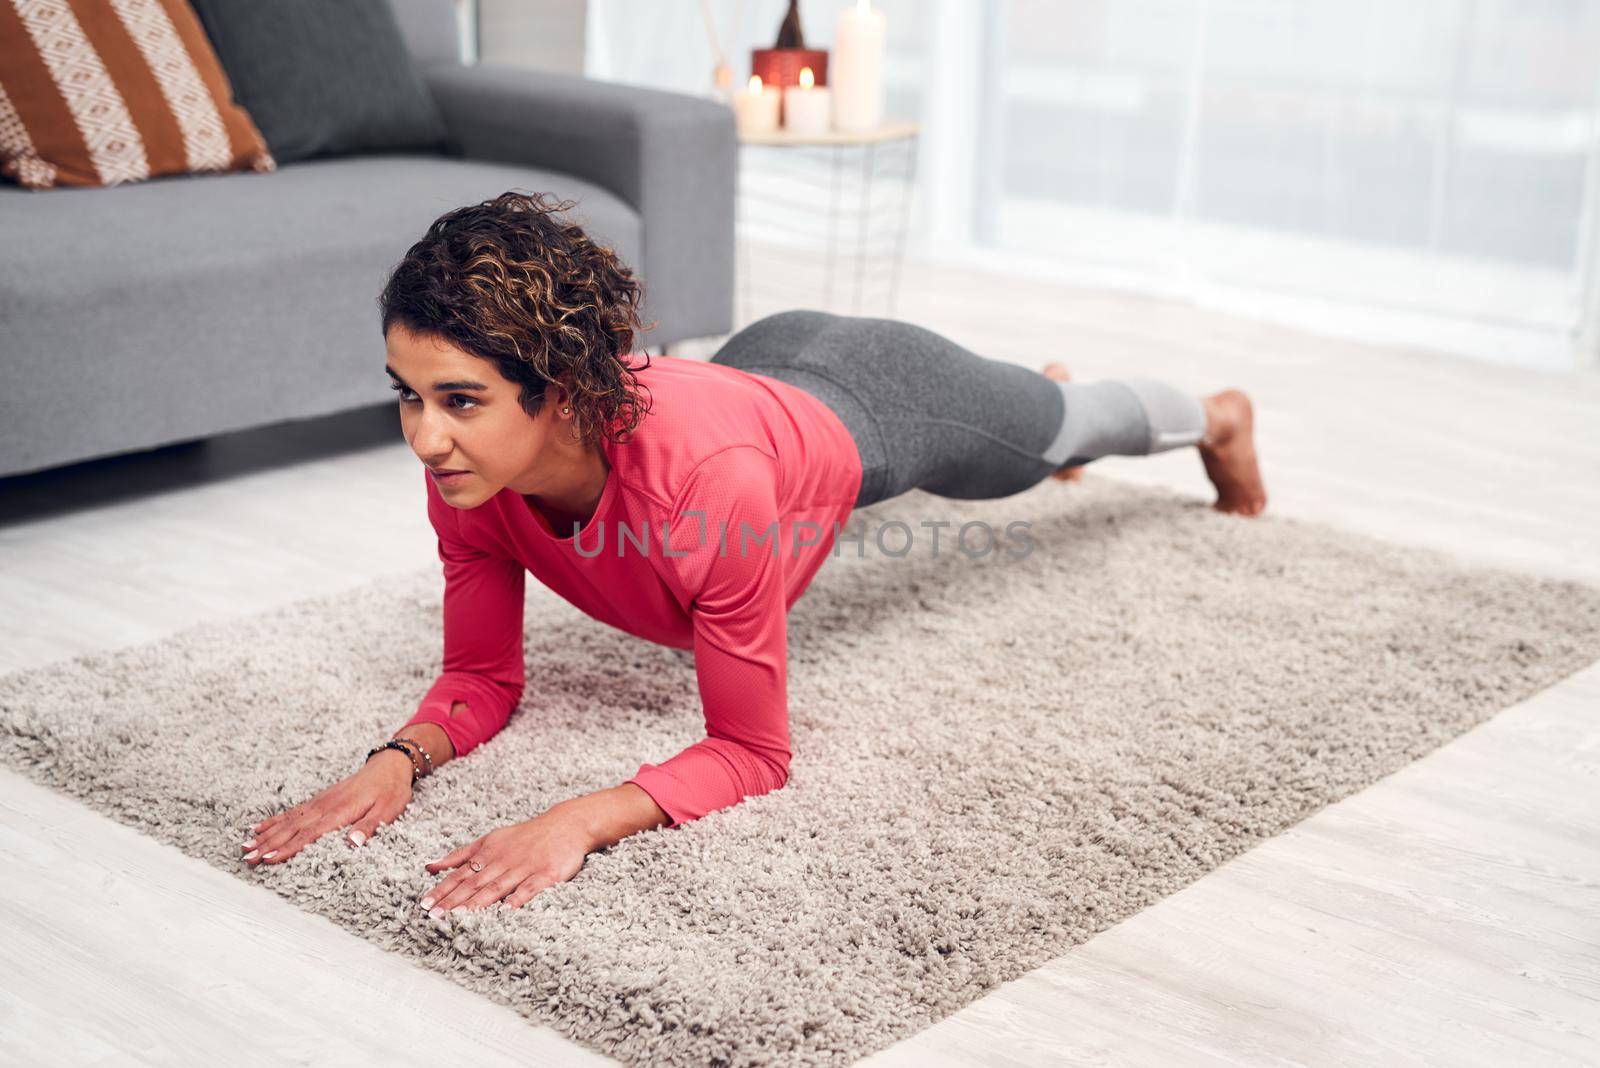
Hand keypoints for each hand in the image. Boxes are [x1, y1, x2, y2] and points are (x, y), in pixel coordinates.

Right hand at [242, 750, 413, 866]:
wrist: (389, 767)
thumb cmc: (391, 791)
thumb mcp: (389, 811)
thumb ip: (369, 827)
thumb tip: (353, 843)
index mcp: (340, 812)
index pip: (310, 834)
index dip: (288, 848)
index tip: (268, 858)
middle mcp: (324, 806)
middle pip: (292, 828)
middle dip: (268, 844)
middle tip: (247, 858)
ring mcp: (319, 802)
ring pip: (287, 820)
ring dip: (266, 834)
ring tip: (245, 847)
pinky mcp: (318, 800)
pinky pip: (292, 811)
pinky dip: (274, 820)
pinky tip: (259, 827)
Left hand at [420, 806, 593, 912]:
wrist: (567, 825)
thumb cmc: (525, 835)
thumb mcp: (490, 839)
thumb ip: (460, 855)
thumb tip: (430, 867)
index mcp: (489, 852)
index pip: (460, 874)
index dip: (442, 889)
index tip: (425, 905)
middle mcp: (503, 860)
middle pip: (474, 883)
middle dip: (453, 900)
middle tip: (435, 916)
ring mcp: (525, 868)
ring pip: (497, 887)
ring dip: (477, 903)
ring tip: (459, 917)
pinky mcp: (547, 875)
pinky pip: (530, 889)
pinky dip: (517, 899)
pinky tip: (506, 911)